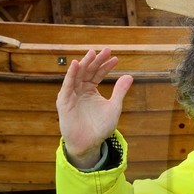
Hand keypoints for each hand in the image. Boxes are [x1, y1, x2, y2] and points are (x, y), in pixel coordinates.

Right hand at [57, 48, 132, 168]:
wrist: (89, 143)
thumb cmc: (100, 127)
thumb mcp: (114, 107)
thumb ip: (120, 91)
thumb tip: (130, 76)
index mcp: (90, 90)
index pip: (98, 74)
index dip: (106, 66)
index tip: (116, 58)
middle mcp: (80, 90)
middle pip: (88, 71)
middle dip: (96, 60)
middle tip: (106, 50)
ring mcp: (71, 94)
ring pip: (77, 75)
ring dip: (84, 63)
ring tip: (93, 53)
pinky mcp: (64, 101)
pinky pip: (67, 85)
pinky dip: (71, 74)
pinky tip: (76, 64)